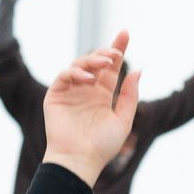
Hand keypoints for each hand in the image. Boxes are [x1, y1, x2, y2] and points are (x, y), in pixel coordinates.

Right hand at [42, 31, 140, 187]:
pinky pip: (65, 75)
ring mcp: (70, 92)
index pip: (110, 68)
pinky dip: (76, 73)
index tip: (125, 33)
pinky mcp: (55, 95)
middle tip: (116, 54)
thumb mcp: (123, 121)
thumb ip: (130, 97)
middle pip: (95, 62)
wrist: (80, 160)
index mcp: (102, 96)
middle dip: (105, 53)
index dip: (118, 49)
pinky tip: (89, 80)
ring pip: (80, 64)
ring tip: (105, 64)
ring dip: (93, 61)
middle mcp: (86, 91)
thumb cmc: (102, 146)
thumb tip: (138, 71)